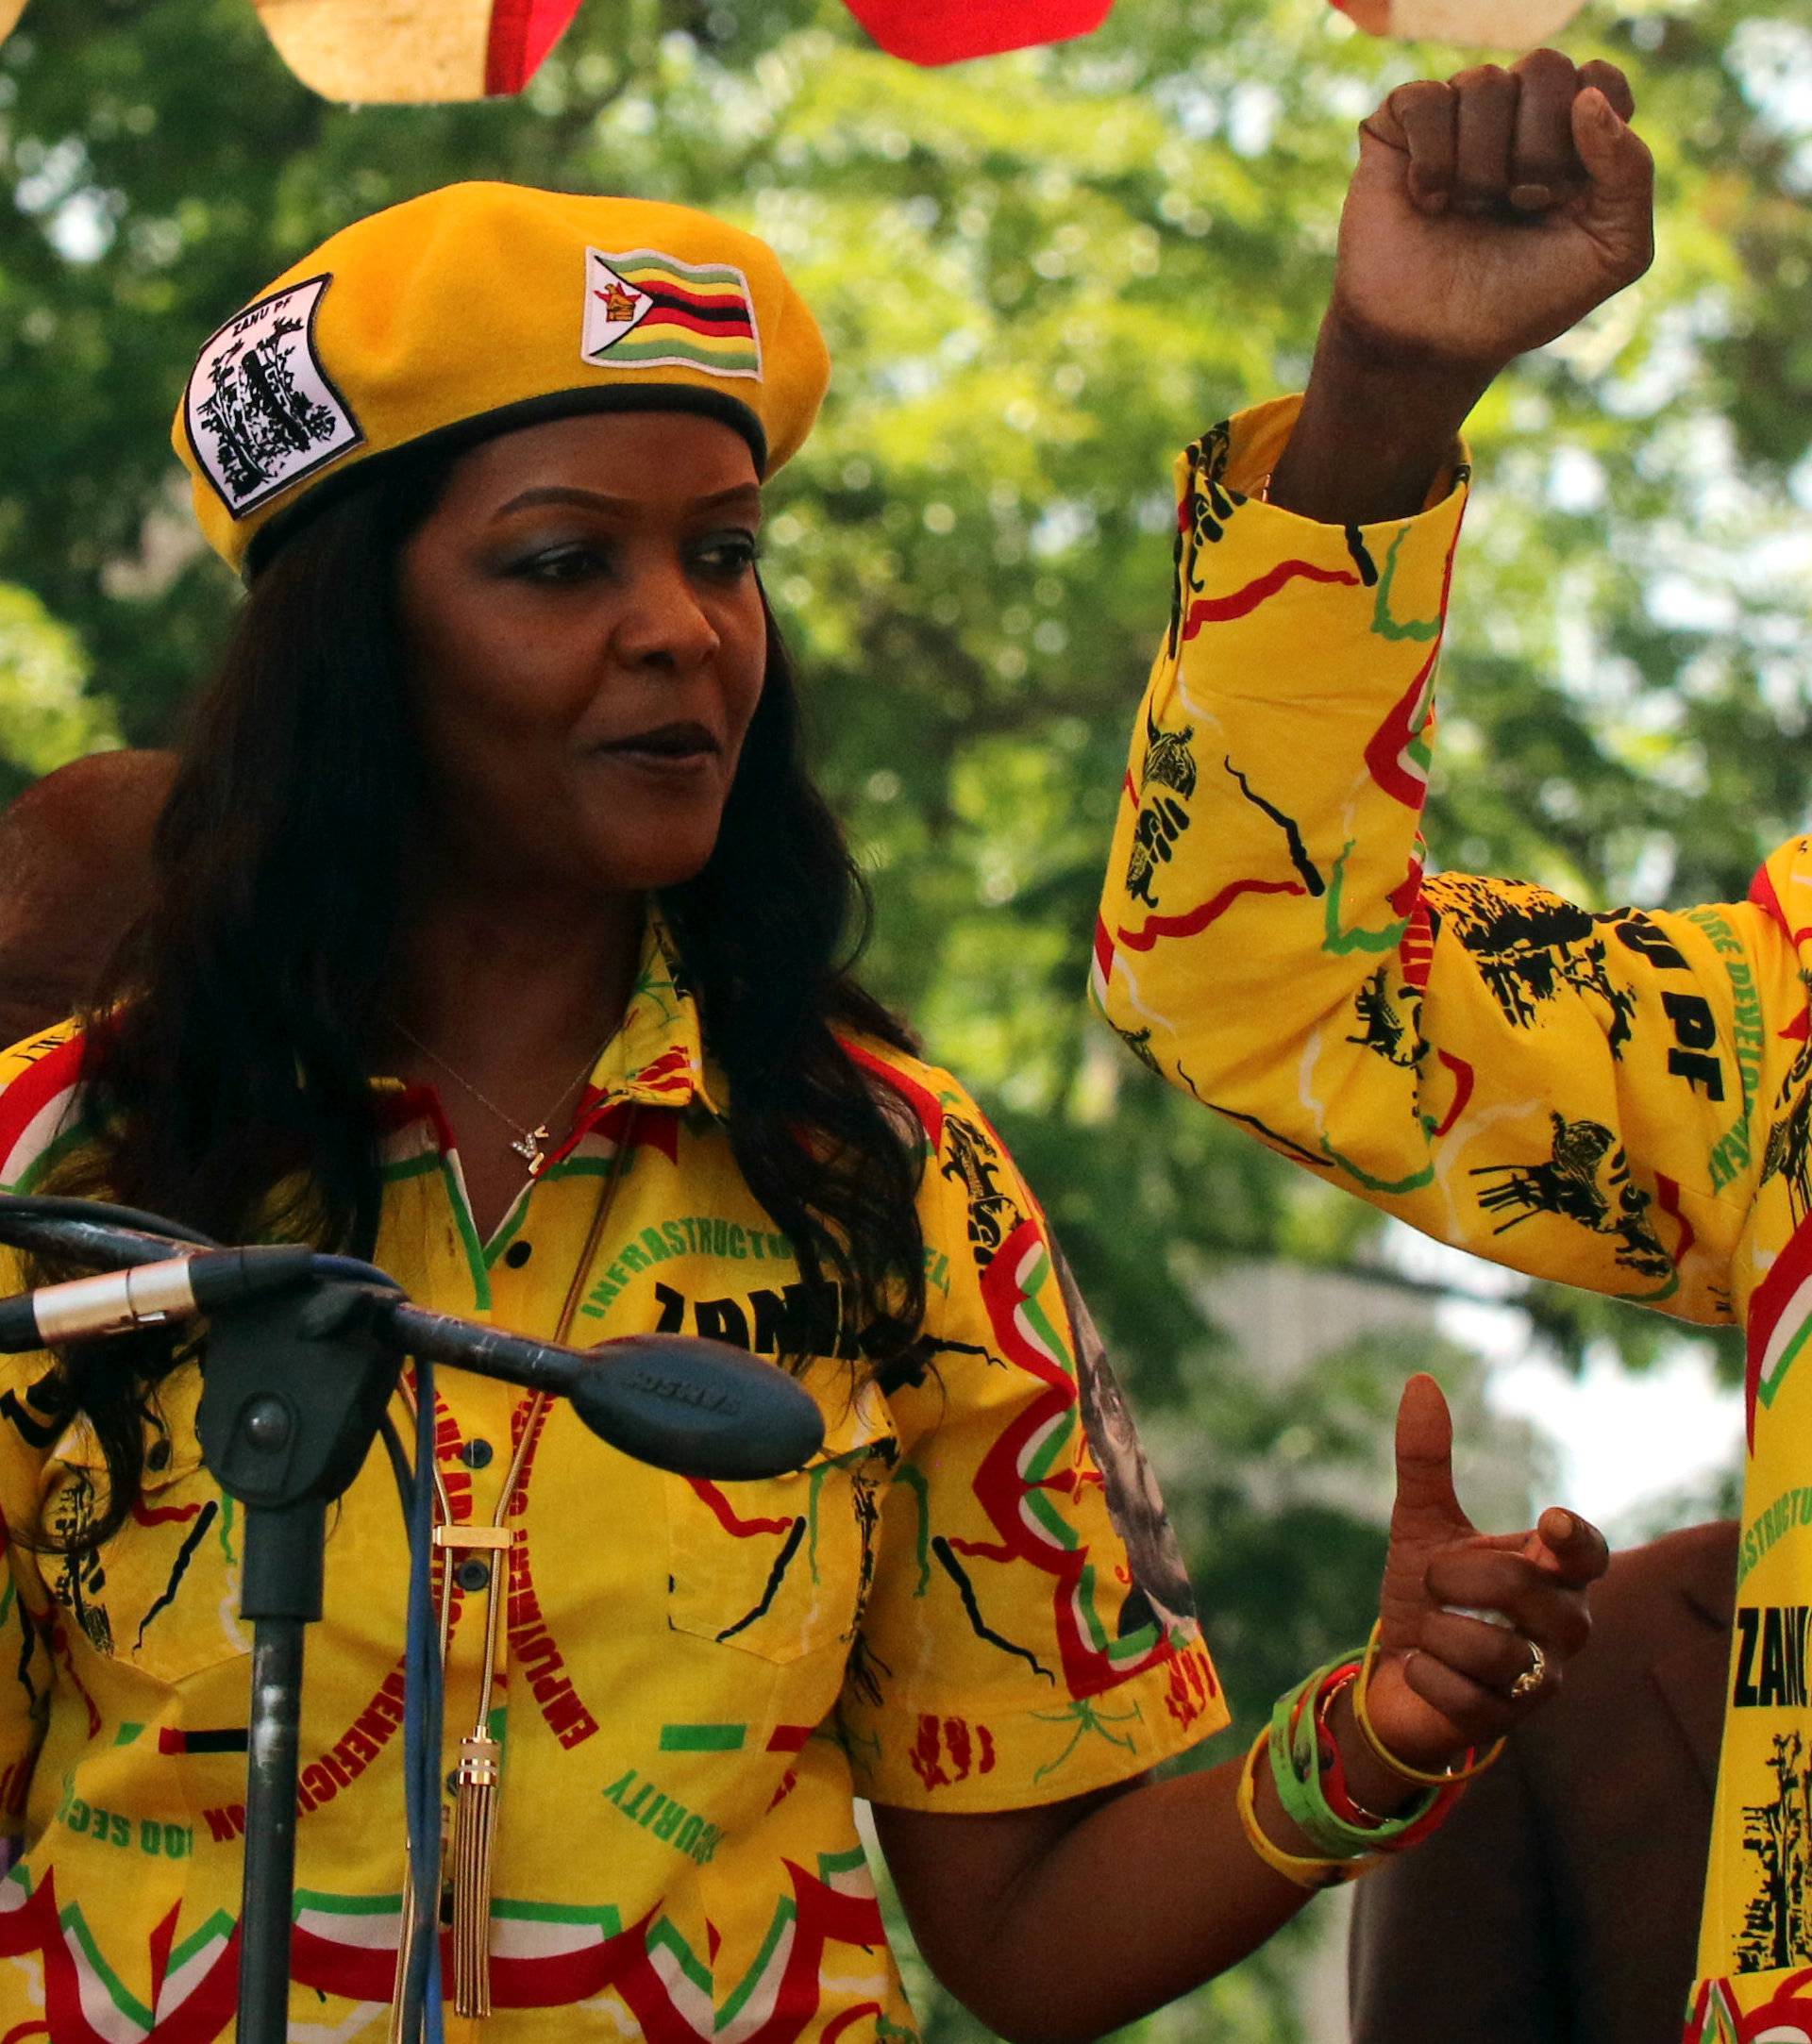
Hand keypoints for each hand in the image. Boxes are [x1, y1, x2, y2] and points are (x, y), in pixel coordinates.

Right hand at [1326, 50, 1653, 382]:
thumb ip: (1632, 174)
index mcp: (1574, 138)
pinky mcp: (1399, 130)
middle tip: (1518, 206)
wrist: (1430, 343)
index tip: (1568, 193)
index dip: (1590, 128)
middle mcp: (1516, 118)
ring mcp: (1457, 119)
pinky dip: (1433, 159)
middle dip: (1536, 150)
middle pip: (1544, 69)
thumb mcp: (1610, 254)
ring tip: (1468, 212)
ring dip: (1481, 167)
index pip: (1598, 79)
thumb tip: (1588, 98)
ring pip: (1483, 84)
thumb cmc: (1518, 303)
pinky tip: (1428, 202)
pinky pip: (1425, 100)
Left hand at [1355, 1373, 1606, 1779]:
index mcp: (1552, 1572)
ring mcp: (1541, 1677)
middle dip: (1458, 1578)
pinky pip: (1460, 1692)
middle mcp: (1563, 1625)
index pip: (1588, 1554)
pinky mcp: (1511, 1723)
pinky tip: (1426, 1671)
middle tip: (1434, 1581)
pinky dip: (1425, 1674)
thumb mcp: (1422, 1523)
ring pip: (1490, 1649)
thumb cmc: (1428, 1594)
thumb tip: (1421, 1381)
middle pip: (1524, 1590)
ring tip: (1434, 1632)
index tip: (1547, 1524)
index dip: (1574, 1541)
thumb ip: (1426, 1458)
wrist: (1399, 1672)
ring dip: (1437, 1633)